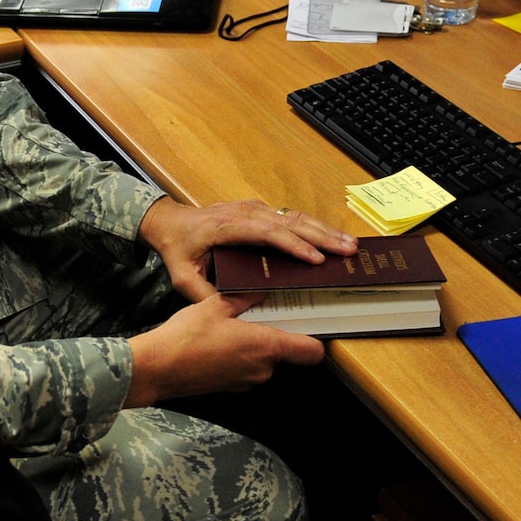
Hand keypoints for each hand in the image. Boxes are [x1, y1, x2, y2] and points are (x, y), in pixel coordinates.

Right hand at [124, 294, 323, 407]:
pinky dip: (238, 356)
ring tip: (232, 325)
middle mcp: (262, 369)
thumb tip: (262, 288)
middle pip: (285, 352)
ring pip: (263, 360)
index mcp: (266, 346)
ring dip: (254, 345)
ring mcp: (246, 381)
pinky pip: (245, 368)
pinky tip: (218, 341)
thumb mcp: (216, 305)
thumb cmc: (187, 337)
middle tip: (259, 313)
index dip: (316, 339)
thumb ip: (245, 296)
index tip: (309, 323)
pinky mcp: (230, 387)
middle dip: (275, 333)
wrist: (157, 368)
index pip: (312, 352)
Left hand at [139, 196, 357, 301]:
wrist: (169, 222)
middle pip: (290, 222)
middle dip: (323, 237)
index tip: (315, 260)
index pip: (267, 233)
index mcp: (227, 226)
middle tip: (348, 251)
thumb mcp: (184, 277)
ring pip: (296, 217)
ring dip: (325, 231)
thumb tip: (233, 310)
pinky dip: (316, 228)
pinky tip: (334, 238)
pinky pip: (293, 218)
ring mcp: (255, 209)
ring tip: (351, 245)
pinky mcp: (261, 212)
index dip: (293, 246)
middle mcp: (245, 213)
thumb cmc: (178, 248)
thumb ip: (206, 295)